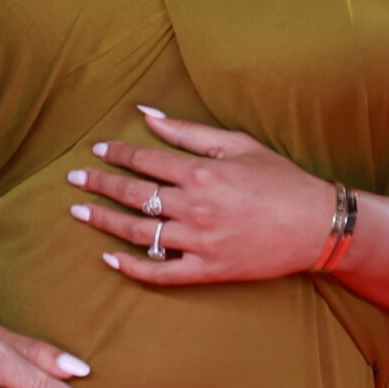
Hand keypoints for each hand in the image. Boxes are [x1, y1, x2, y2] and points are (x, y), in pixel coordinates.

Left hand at [68, 105, 338, 285]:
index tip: (97, 150)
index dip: (116, 153)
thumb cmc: (279, 178)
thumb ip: (188, 131)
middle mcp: (194, 206)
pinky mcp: (205, 270)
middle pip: (133, 194)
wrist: (314, 225)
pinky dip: (132, 267)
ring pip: (138, 233)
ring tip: (80, 212)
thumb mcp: (237, 143)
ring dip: (104, 222)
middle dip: (99, 184)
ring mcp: (198, 241)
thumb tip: (147, 115)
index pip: (144, 160)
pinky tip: (110, 258)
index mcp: (201, 171)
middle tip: (74, 180)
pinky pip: (160, 272)